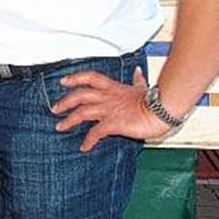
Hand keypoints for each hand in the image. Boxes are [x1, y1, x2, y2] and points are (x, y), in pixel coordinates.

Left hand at [52, 68, 171, 152]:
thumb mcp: (142, 88)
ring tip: (59, 127)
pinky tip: (84, 147)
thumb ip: (137, 80)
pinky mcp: (114, 123)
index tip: (63, 81)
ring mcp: (109, 110)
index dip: (75, 78)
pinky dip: (88, 140)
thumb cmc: (155, 101)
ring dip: (69, 120)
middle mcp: (108, 97)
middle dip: (65, 101)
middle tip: (54, 109)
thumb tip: (137, 71)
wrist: (164, 111)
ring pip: (82, 112)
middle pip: (80, 95)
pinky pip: (96, 132)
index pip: (90, 77)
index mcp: (113, 87)